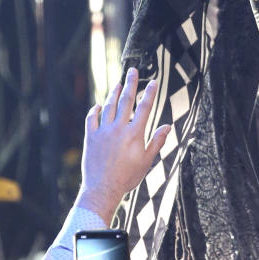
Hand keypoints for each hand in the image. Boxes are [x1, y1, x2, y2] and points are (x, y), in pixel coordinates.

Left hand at [78, 69, 169, 224]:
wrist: (103, 189)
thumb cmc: (127, 177)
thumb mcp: (147, 161)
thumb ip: (157, 141)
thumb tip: (168, 126)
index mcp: (135, 134)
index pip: (145, 108)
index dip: (150, 93)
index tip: (153, 82)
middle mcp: (119, 129)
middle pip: (126, 101)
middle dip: (130, 84)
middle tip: (132, 71)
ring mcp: (103, 131)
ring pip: (109, 106)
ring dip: (114, 93)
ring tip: (118, 84)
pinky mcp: (90, 137)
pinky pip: (91, 118)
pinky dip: (95, 110)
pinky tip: (98, 105)